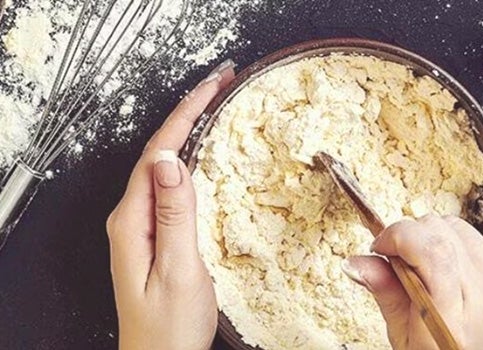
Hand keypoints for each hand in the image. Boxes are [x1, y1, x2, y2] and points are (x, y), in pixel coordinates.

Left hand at [106, 59, 235, 349]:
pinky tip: (205, 152)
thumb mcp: (178, 269)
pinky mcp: (157, 234)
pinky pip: (173, 185)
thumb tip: (168, 159)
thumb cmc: (168, 328)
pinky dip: (192, 159)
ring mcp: (143, 225)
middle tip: (221, 82)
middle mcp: (132, 217)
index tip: (213, 86)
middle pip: (159, 150)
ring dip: (190, 130)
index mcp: (132, 221)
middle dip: (190, 110)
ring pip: (166, 164)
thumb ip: (175, 214)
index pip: (158, 152)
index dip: (186, 113)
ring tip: (217, 103)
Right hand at [342, 215, 482, 349]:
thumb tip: (359, 262)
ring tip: (434, 274)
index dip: (398, 235)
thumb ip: (387, 295)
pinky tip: (460, 276)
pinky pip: (482, 239)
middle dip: (413, 237)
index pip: (428, 248)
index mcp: (454, 319)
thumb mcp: (409, 342)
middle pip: (440, 229)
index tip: (382, 245)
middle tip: (404, 263)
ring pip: (459, 227)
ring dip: (438, 242)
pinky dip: (463, 249)